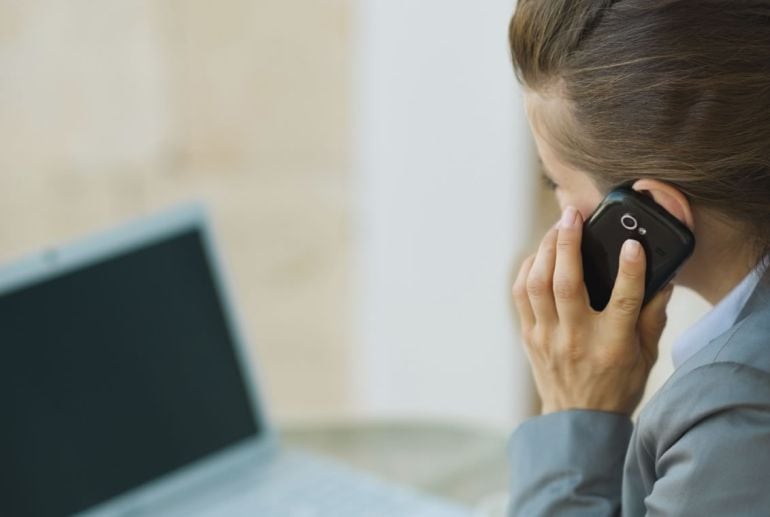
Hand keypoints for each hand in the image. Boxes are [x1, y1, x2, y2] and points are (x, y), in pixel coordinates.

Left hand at [512, 206, 674, 415]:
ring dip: (544, 250)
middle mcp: (576, 338)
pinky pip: (521, 295)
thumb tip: (662, 281)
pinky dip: (526, 270)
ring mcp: (548, 337)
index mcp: (612, 344)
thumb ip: (652, 318)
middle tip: (573, 215)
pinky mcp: (529, 336)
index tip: (633, 244)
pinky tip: (539, 255)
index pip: (623, 300)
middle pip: (566, 283)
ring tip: (556, 228)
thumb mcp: (645, 357)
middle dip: (568, 242)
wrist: (577, 420)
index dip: (630, 269)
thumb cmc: (616, 386)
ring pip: (537, 284)